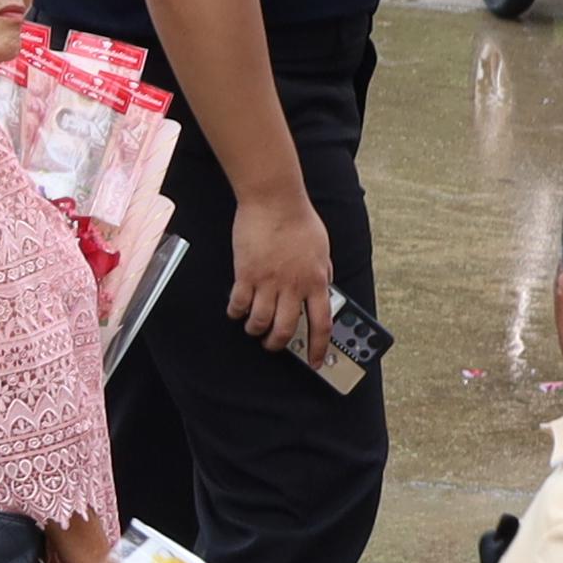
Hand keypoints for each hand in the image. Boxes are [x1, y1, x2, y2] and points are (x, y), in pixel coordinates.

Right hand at [229, 183, 341, 360]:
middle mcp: (293, 286)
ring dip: (255, 330)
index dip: (320, 347)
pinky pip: (238, 305)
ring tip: (253, 328)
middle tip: (273, 344)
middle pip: (286, 330)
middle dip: (277, 344)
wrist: (274, 201)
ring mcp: (268, 282)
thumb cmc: (300, 221)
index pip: (322, 324)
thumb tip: (325, 289)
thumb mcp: (323, 250)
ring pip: (259, 323)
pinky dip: (236, 313)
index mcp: (316, 281)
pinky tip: (236, 310)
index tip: (317, 361)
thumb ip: (323, 273)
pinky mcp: (246, 275)